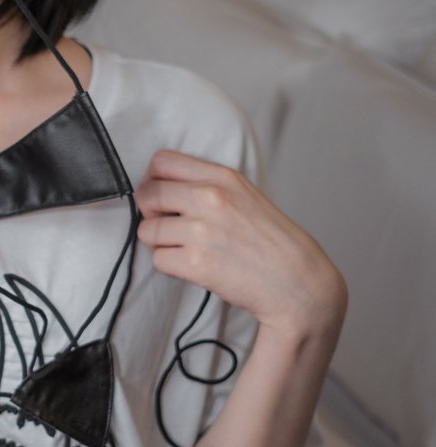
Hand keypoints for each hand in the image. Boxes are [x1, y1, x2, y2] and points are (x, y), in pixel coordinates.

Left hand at [135, 150, 346, 342]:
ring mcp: (202, 230)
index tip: (163, 197)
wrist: (298, 283)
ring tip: (188, 250)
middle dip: (152, 214)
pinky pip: (158, 260)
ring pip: (147, 230)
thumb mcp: (245, 196)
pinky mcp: (196, 263)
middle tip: (171, 228)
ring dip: (161, 243)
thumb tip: (160, 185)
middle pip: (147, 195)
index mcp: (223, 177)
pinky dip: (171, 266)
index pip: (162, 162)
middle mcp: (211, 198)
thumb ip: (208, 185)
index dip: (154, 181)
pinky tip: (194, 267)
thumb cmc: (271, 242)